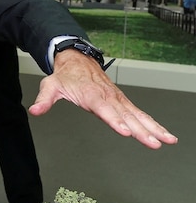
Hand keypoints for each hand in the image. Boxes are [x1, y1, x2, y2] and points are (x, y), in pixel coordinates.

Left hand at [29, 50, 176, 148]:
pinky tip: (164, 135)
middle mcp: (108, 97)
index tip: (126, 131)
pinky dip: (153, 124)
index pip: (104, 109)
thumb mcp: (50, 85)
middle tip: (154, 142)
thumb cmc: (66, 75)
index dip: (115, 120)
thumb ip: (44, 99)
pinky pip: (140, 114)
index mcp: (91, 94)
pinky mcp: (122, 102)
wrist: (78, 60)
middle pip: (126, 116)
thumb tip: (35, 110)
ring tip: (167, 140)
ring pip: (138, 115)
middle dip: (141, 130)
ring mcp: (118, 99)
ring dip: (154, 128)